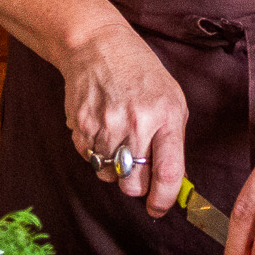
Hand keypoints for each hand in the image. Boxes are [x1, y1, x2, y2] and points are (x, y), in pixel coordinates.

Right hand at [60, 22, 186, 216]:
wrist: (98, 46)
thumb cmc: (141, 74)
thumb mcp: (171, 99)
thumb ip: (173, 141)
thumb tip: (170, 182)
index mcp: (166, 117)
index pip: (168, 173)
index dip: (164, 199)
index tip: (159, 208)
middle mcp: (136, 124)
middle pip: (133, 184)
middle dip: (136, 186)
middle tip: (137, 169)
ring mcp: (106, 126)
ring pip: (108, 176)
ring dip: (114, 168)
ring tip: (118, 139)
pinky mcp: (81, 126)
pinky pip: (89, 159)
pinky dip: (96, 153)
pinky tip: (102, 129)